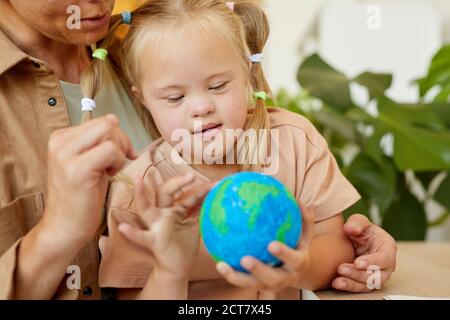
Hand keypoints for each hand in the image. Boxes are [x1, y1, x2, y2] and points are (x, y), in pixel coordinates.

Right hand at [42, 114, 136, 247]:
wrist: (65, 226)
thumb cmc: (81, 196)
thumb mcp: (89, 161)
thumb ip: (98, 140)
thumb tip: (113, 117)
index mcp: (60, 138)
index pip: (100, 121)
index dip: (117, 137)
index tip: (118, 156)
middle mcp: (59, 142)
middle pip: (106, 123)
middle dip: (122, 142)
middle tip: (119, 162)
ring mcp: (66, 155)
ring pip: (109, 133)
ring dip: (120, 152)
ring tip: (110, 170)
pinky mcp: (77, 169)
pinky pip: (111, 150)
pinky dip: (118, 162)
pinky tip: (110, 175)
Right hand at [116, 173, 213, 278]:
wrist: (178, 267)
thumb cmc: (185, 243)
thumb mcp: (195, 224)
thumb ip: (201, 210)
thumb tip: (216, 195)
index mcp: (175, 209)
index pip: (187, 194)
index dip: (202, 189)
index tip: (216, 184)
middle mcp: (163, 213)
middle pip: (165, 192)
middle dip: (177, 182)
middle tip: (191, 175)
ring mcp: (155, 225)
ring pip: (146, 208)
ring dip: (141, 194)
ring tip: (138, 180)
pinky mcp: (153, 241)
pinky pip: (141, 237)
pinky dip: (132, 233)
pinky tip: (123, 228)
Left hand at [216, 206, 314, 292]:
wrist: (297, 271)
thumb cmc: (298, 244)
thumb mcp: (305, 232)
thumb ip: (304, 217)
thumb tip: (296, 199)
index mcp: (298, 263)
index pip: (293, 260)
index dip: (283, 254)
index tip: (271, 244)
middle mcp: (284, 277)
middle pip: (271, 279)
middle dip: (258, 270)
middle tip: (244, 259)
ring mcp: (269, 284)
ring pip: (251, 284)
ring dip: (236, 277)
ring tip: (221, 265)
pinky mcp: (257, 286)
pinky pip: (241, 280)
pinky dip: (230, 273)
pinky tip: (218, 262)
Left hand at [332, 214, 396, 291]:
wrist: (353, 239)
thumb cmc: (360, 229)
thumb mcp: (359, 221)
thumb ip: (356, 222)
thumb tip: (350, 228)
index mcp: (387, 247)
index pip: (385, 258)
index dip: (372, 262)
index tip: (357, 263)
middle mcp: (386, 264)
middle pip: (378, 275)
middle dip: (359, 274)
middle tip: (341, 269)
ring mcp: (377, 274)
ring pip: (369, 285)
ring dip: (352, 283)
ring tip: (337, 280)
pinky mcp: (366, 281)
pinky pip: (360, 287)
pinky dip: (349, 286)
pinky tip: (337, 283)